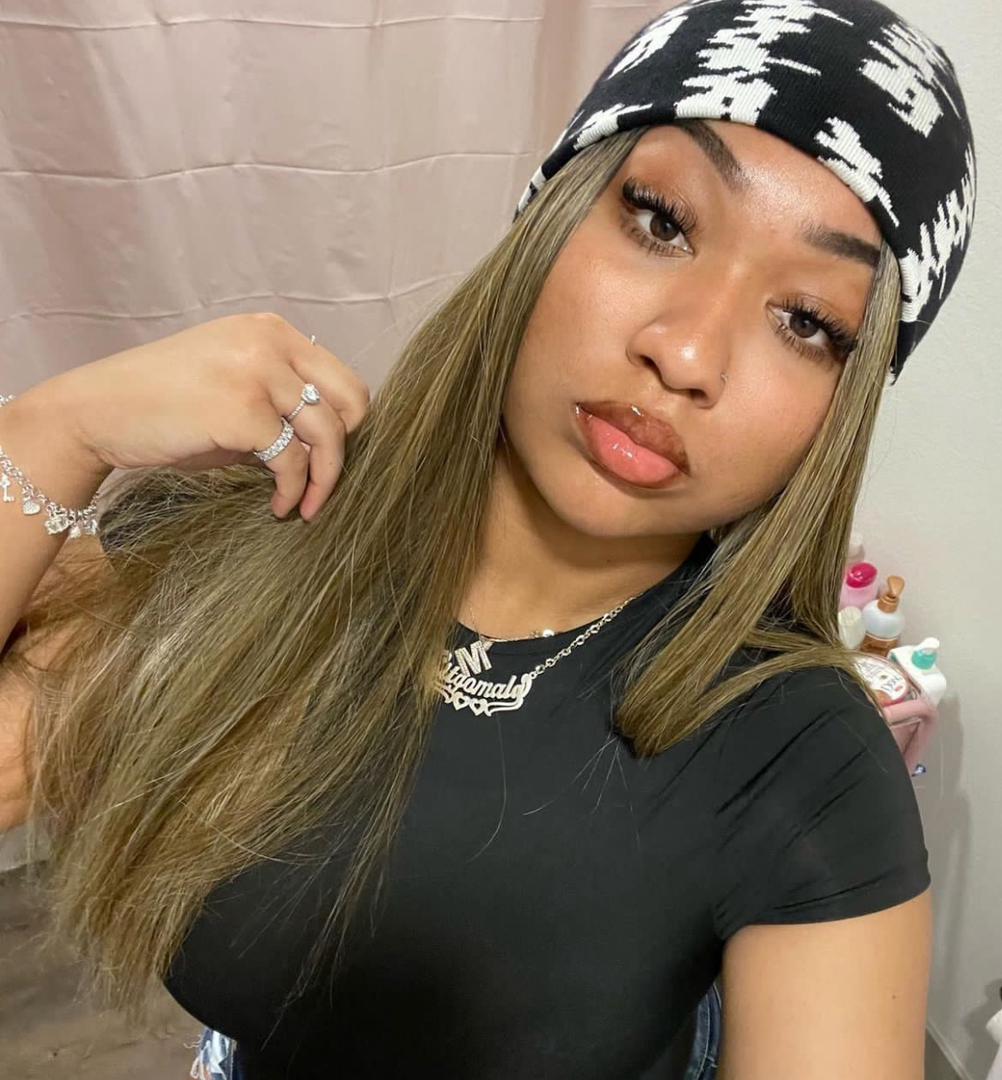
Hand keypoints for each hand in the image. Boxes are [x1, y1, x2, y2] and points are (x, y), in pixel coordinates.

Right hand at [29, 313, 369, 520]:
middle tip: (326, 485)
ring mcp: (257, 373)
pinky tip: (278, 506)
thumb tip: (330, 445)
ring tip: (305, 507)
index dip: (346, 425)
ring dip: (324, 481)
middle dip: (345, 451)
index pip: (343, 379)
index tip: (329, 460)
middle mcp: (270, 342)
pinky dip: (292, 491)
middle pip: (351, 402)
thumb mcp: (233, 390)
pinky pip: (292, 461)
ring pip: (328, 434)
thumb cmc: (163, 408)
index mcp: (271, 330)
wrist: (97, 412)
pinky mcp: (242, 411)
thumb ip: (280, 403)